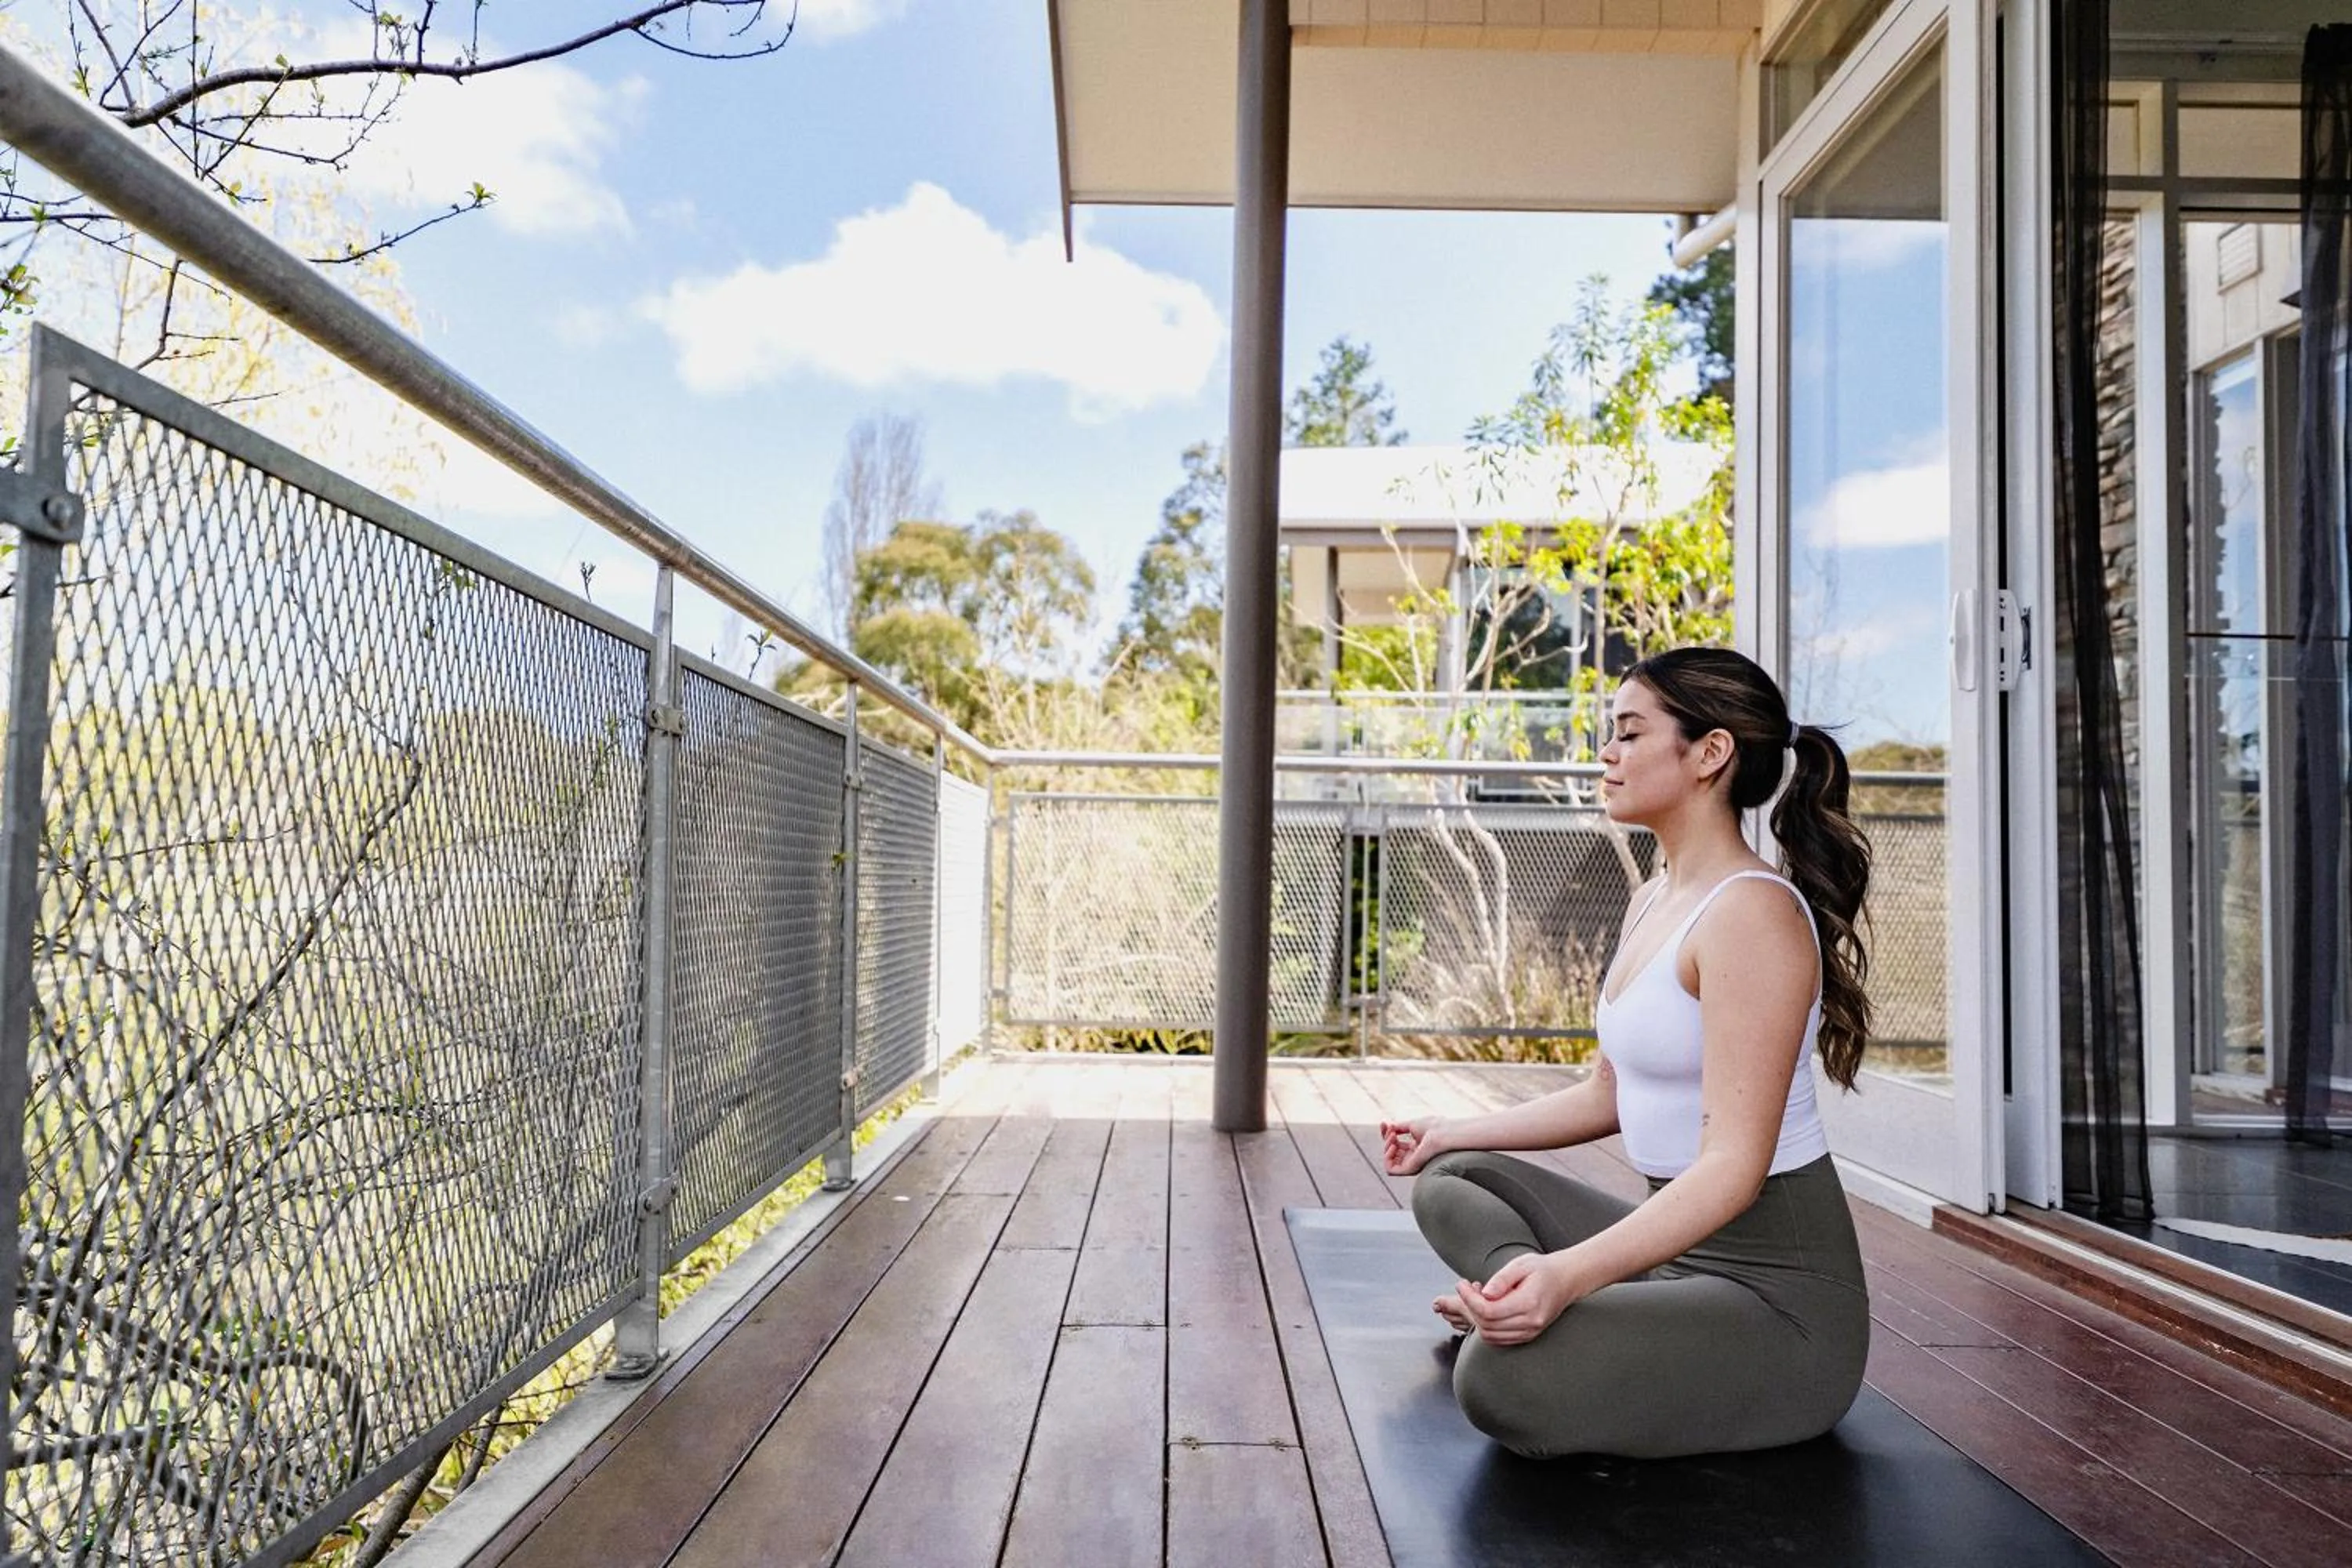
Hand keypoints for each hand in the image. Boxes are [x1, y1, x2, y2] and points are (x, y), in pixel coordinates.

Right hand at [1379, 1116, 1446, 1175]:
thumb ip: (1399, 1127)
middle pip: (1391, 1152)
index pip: (1395, 1143)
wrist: (1442, 1133)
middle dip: (1386, 1138)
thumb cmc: (1433, 1128)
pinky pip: (1391, 1170)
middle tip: (1392, 1130)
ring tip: (1393, 1137)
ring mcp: (1412, 1164)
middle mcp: (1413, 1157)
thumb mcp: (1412, 1124)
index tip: (1384, 1123)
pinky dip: (1387, 1158)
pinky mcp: (1410, 1170)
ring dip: (1386, 1147)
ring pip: (1389, 1162)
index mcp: (1415, 1147)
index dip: (1386, 1133)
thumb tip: (1388, 1126)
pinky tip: (1393, 1146)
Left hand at [1453, 1252, 1578, 1346]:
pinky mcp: (1528, 1335)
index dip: (1469, 1299)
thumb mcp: (1521, 1265)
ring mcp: (1530, 1331)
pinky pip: (1499, 1339)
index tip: (1461, 1284)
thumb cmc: (1543, 1269)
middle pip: (1487, 1325)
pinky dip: (1486, 1327)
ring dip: (1476, 1319)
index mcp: (1529, 1303)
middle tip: (1467, 1289)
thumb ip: (1501, 1279)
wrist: (1566, 1280)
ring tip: (1476, 1298)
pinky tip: (1486, 1309)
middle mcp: (1530, 1322)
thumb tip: (1484, 1293)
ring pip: (1490, 1336)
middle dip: (1470, 1308)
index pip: (1489, 1311)